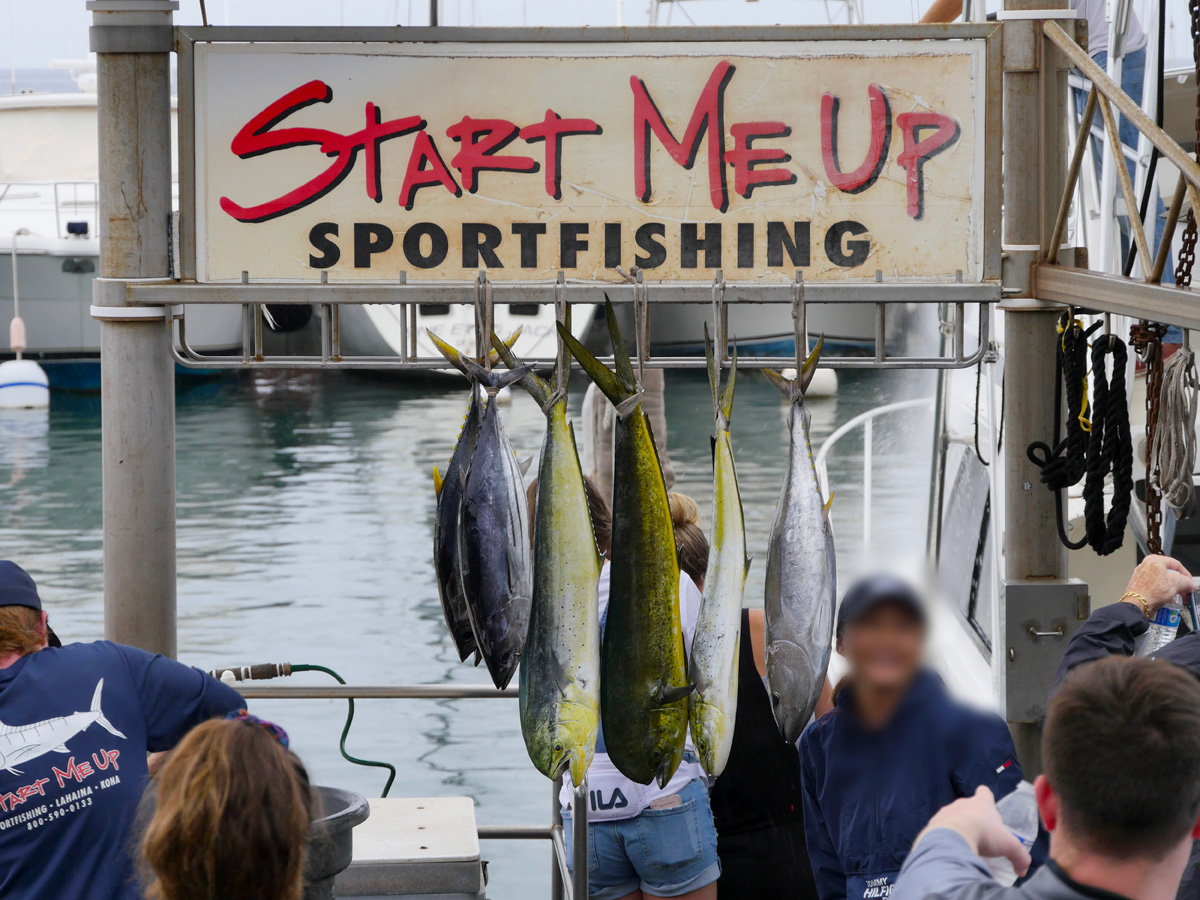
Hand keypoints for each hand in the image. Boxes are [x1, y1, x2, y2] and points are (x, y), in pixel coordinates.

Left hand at [915, 787, 1029, 878]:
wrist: (952, 838)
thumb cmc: (984, 835)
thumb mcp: (1010, 846)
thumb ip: (1020, 857)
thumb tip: (1022, 870)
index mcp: (980, 802)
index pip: (984, 792)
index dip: (987, 798)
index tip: (989, 806)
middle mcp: (961, 803)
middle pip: (968, 806)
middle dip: (974, 819)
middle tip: (981, 836)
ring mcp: (945, 812)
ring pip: (953, 818)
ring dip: (958, 828)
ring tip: (966, 845)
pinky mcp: (933, 824)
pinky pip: (940, 830)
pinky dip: (946, 838)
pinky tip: (952, 850)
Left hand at [1122, 555, 1197, 612]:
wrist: (1137, 603)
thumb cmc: (1151, 591)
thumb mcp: (1176, 584)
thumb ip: (1186, 582)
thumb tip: (1191, 584)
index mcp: (1154, 560)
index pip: (1176, 564)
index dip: (1186, 574)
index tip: (1190, 582)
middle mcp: (1146, 565)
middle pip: (1169, 572)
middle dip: (1179, 583)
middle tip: (1185, 590)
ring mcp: (1141, 575)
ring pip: (1162, 580)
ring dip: (1172, 588)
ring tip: (1177, 595)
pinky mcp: (1139, 585)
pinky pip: (1154, 586)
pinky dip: (1162, 591)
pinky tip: (1167, 598)